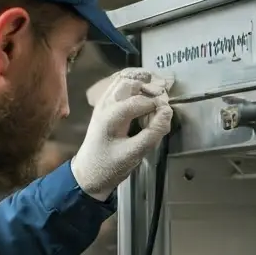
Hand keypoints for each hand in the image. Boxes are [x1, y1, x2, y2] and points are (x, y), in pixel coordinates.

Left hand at [71, 69, 174, 200]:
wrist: (87, 174)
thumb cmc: (110, 167)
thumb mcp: (134, 154)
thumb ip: (153, 132)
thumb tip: (168, 112)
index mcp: (111, 116)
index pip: (141, 100)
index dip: (158, 104)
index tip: (168, 114)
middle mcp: (106, 104)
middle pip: (131, 83)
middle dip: (150, 89)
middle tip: (164, 100)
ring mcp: (103, 103)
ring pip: (123, 80)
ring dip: (141, 83)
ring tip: (156, 91)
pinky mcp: (104, 106)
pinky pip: (118, 86)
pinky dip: (132, 84)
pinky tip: (143, 92)